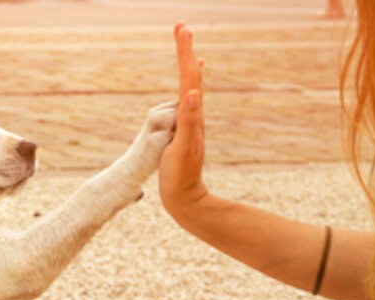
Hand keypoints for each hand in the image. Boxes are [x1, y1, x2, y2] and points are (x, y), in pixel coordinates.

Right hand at [159, 22, 210, 215]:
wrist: (185, 198)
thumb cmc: (181, 176)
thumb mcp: (182, 148)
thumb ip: (188, 121)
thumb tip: (193, 93)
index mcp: (192, 115)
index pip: (188, 76)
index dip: (184, 51)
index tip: (182, 28)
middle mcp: (193, 114)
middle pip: (190, 75)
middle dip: (185, 49)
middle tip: (182, 26)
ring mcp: (189, 122)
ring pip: (189, 85)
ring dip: (186, 62)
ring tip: (185, 42)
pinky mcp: (183, 130)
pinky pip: (186, 102)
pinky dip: (188, 86)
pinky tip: (190, 87)